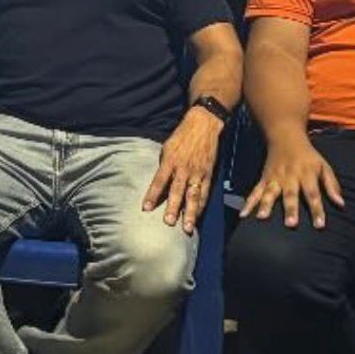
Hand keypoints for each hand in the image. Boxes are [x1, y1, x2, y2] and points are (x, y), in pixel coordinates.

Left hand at [143, 106, 221, 232]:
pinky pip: (205, 193)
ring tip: (188, 228)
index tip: (146, 208)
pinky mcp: (208, 174)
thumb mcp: (167, 147)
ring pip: (193, 196)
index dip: (152, 195)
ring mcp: (197, 173)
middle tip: (168, 223)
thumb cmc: (181, 136)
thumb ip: (164, 165)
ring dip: (190, 213)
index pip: (159, 181)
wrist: (203, 125)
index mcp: (170, 161)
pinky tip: (198, 216)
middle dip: (173, 208)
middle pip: (177, 191)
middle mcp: (183, 169)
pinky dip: (202, 205)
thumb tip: (160, 182)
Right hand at [241, 134, 343, 228]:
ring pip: (270, 193)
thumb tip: (341, 204)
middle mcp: (289, 177)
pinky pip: (255, 191)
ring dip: (265, 205)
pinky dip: (248, 202)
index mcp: (306, 174)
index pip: (313, 194)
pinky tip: (244, 214)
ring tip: (262, 218)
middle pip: (290, 195)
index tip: (319, 225)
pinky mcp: (264, 178)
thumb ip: (332, 185)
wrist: (285, 137)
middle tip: (290, 224)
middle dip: (290, 209)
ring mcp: (274, 178)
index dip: (316, 210)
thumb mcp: (324, 166)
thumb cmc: (308, 156)